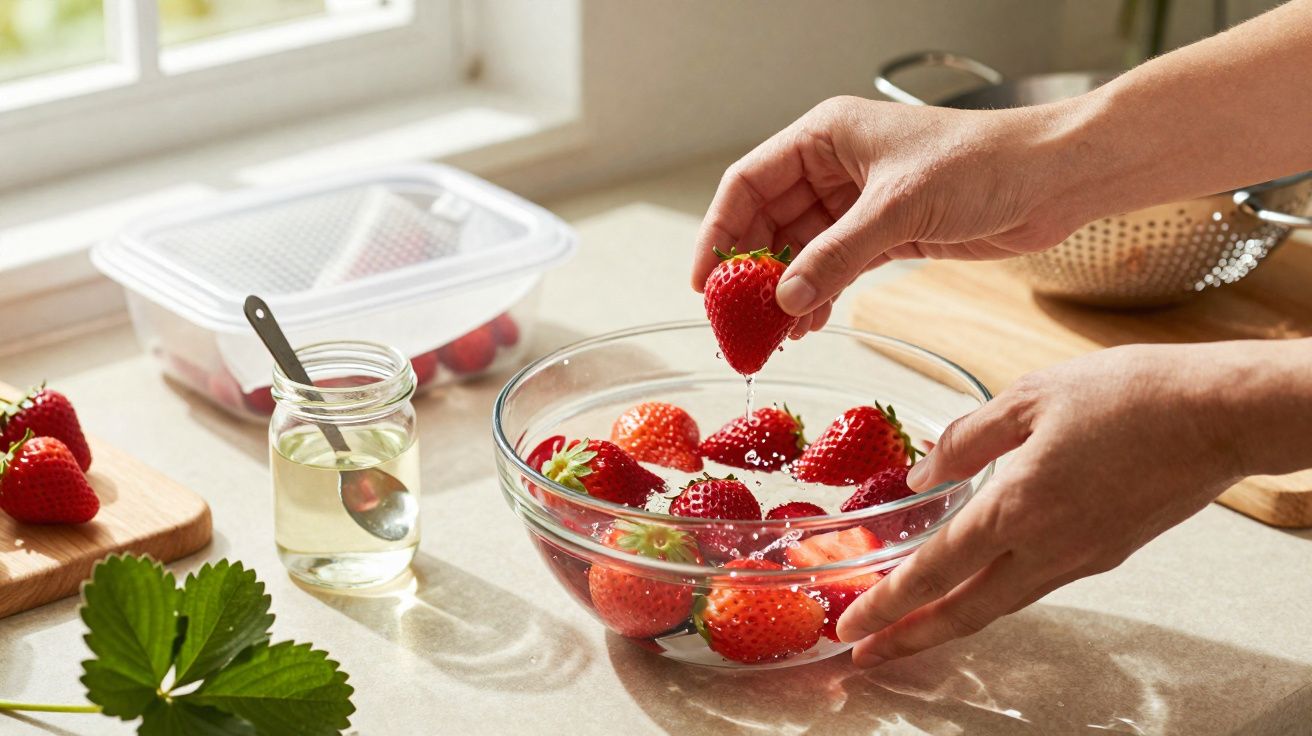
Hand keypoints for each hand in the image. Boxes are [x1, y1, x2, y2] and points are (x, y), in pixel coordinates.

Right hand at [691, 95, 1086, 335]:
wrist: (1054, 178)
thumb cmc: (983, 164)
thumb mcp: (898, 209)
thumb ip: (836, 256)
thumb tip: (785, 300)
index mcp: (825, 137)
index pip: (749, 183)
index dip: (721, 231)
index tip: (706, 280)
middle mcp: (835, 167)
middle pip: (769, 221)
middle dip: (752, 271)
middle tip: (736, 319)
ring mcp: (859, 202)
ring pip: (801, 250)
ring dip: (785, 291)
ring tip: (771, 334)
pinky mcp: (887, 233)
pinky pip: (835, 267)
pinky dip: (819, 295)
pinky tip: (808, 324)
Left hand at [835, 342, 1259, 666]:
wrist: (1218, 414)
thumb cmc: (1126, 395)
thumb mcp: (1028, 398)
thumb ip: (967, 440)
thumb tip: (923, 473)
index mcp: (1016, 508)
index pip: (933, 569)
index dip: (885, 601)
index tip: (849, 624)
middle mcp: (1046, 548)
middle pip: (963, 613)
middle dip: (907, 638)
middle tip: (864, 654)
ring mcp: (1080, 558)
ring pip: (1001, 604)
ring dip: (949, 621)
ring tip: (911, 626)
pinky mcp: (1108, 552)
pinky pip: (1037, 583)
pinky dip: (995, 592)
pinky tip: (980, 578)